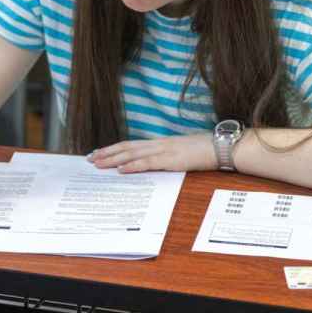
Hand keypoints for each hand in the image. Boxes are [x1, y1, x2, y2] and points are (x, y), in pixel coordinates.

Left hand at [88, 134, 216, 172]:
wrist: (221, 147)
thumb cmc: (205, 150)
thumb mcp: (182, 153)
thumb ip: (167, 157)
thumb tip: (155, 165)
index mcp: (161, 143)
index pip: (132, 144)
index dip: (114, 148)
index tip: (99, 152)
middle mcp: (159, 144)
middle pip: (127, 147)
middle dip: (107, 153)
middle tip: (90, 158)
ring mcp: (164, 150)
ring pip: (133, 154)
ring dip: (114, 159)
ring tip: (98, 163)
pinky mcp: (171, 159)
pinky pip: (148, 163)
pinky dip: (133, 166)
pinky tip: (121, 170)